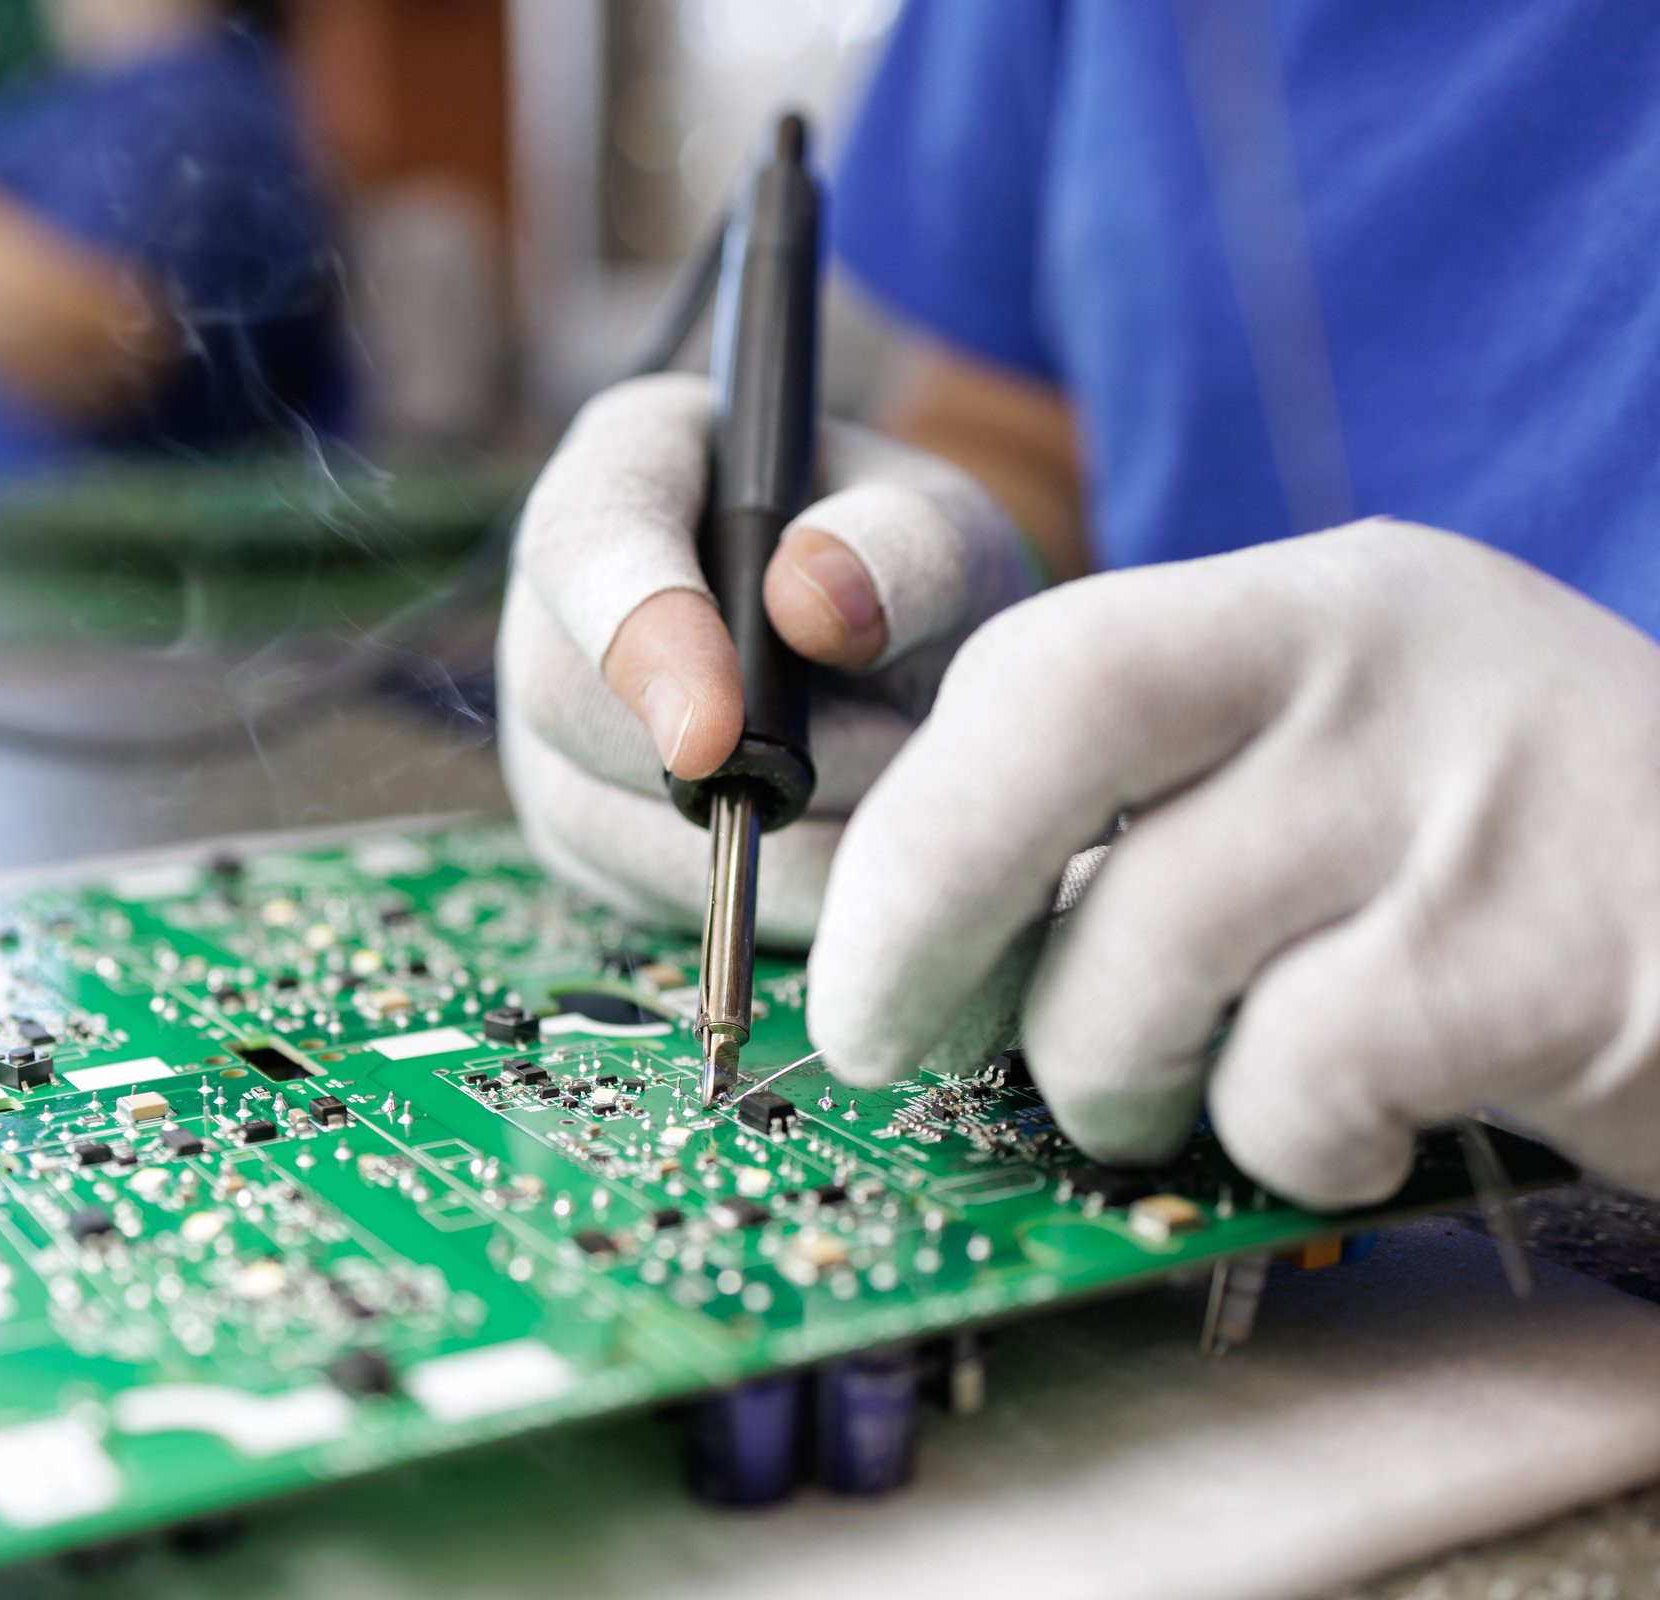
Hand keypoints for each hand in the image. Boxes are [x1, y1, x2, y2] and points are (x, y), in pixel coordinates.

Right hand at [497, 372, 1039, 942]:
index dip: (635, 634)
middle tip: (893, 749)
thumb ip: (904, 545)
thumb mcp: (946, 531)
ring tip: (884, 775)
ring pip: (602, 816)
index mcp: (635, 464)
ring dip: (770, 830)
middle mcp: (558, 596)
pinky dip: (768, 889)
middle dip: (734, 758)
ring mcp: (552, 725)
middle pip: (566, 700)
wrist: (918, 671)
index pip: (583, 538)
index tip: (713, 736)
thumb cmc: (917, 578)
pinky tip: (842, 836)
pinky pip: (648, 893)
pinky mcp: (585, 830)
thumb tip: (807, 600)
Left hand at [809, 518, 1659, 1207]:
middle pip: (1058, 730)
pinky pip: (1301, 1075)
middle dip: (925, 911)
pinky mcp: (1555, 961)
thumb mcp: (1342, 781)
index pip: (1048, 657)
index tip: (850, 960)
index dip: (914, 823)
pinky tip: (1355, 1129)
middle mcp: (1391, 661)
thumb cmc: (1518, 894)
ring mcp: (1478, 797)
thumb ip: (1147, 811)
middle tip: (890, 1043)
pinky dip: (1286, 1140)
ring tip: (1195, 1095)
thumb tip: (888, 925)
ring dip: (1119, 1072)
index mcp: (1317, 609)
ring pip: (1153, 947)